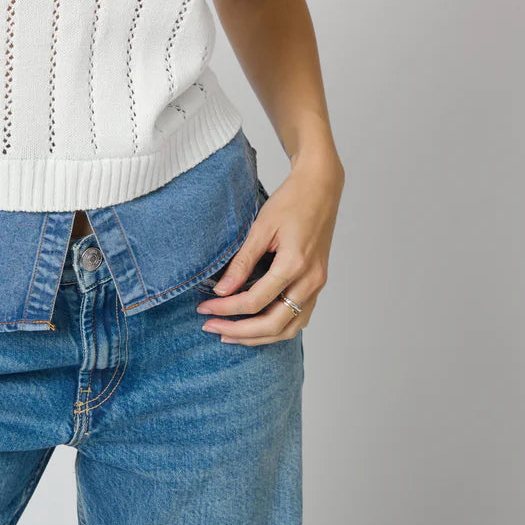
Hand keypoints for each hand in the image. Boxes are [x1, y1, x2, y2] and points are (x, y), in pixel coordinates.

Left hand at [195, 153, 343, 344]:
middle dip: (240, 331)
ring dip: (259, 336)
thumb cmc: (291, 201)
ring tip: (230, 334)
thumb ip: (242, 261)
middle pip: (273, 324)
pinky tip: (257, 325)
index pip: (255, 301)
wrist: (321, 188)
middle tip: (211, 327)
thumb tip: (222, 291)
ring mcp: (317, 285)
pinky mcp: (317, 284)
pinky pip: (299, 317)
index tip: (204, 308)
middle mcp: (310, 281)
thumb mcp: (261, 226)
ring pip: (289, 328)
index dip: (226, 309)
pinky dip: (277, 327)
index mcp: (294, 265)